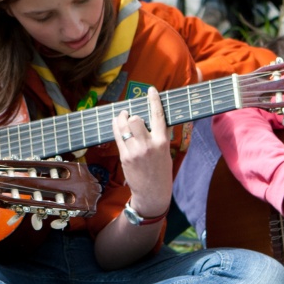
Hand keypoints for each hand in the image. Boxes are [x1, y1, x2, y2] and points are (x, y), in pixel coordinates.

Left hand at [111, 88, 171, 218]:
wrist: (153, 193)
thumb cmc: (161, 172)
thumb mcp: (166, 152)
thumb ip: (160, 135)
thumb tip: (155, 118)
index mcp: (162, 142)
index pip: (158, 116)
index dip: (154, 100)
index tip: (151, 90)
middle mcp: (148, 145)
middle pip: (135, 119)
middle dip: (133, 116)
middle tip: (132, 117)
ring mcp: (135, 151)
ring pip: (123, 126)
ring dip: (122, 119)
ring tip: (122, 117)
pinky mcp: (124, 157)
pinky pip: (117, 137)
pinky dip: (116, 128)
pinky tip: (117, 125)